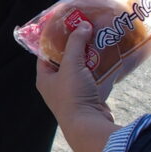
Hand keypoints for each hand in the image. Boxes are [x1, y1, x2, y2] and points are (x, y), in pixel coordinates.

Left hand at [35, 22, 117, 151]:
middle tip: (84, 30)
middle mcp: (55, 86)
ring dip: (88, 57)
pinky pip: (91, 79)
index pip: (44, 52)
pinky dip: (97, 69)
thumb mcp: (71, 65)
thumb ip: (76, 43)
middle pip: (63, 60)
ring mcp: (71, 93)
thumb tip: (83, 25)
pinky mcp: (86, 98)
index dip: (53, 38)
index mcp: (44, 78)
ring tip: (97, 40)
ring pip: (79, 69)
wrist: (88, 126)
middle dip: (74, 46)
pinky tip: (106, 58)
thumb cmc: (73, 95)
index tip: (65, 25)